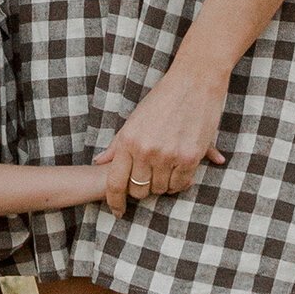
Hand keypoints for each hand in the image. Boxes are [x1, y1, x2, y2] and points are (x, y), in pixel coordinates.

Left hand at [93, 60, 226, 215]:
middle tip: (150, 177)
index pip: (115, 183)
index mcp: (128, 141)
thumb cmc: (163, 98)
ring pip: (161, 189)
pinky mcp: (190, 157)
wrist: (194, 81)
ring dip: (162, 184)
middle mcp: (146, 151)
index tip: (117, 211)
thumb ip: (118, 144)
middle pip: (139, 191)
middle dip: (142, 189)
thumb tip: (99, 162)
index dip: (114, 201)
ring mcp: (169, 155)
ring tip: (167, 168)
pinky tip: (180, 170)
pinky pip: (181, 184)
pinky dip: (180, 182)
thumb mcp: (134, 119)